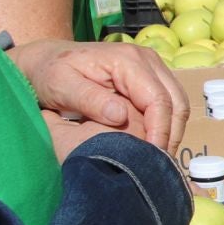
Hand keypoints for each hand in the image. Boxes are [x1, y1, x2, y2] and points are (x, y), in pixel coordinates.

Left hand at [11, 38, 188, 153]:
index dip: (160, 131)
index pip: (158, 99)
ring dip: (171, 132)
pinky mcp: (149, 77)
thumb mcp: (62, 87)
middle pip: (176, 102)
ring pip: (177, 104)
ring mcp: (151, 67)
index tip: (151, 158)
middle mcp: (146, 60)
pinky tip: (152, 144)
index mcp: (128, 60)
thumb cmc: (49, 74)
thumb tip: (121, 117)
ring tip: (157, 158)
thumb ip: (90, 100)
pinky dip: (165, 125)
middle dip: (171, 135)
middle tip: (158, 165)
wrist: (46, 59)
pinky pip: (168, 103)